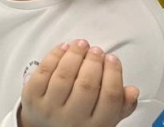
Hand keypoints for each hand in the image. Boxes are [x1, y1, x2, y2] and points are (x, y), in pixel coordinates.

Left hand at [20, 40, 137, 126]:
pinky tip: (63, 48)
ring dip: (74, 55)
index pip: (110, 97)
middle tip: (96, 50)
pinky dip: (54, 56)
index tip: (112, 58)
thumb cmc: (77, 119)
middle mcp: (72, 119)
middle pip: (87, 85)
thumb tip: (132, 90)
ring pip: (64, 76)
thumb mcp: (103, 118)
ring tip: (81, 44)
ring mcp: (49, 109)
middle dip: (93, 62)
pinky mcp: (31, 98)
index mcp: (95, 125)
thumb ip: (121, 105)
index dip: (113, 73)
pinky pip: (43, 72)